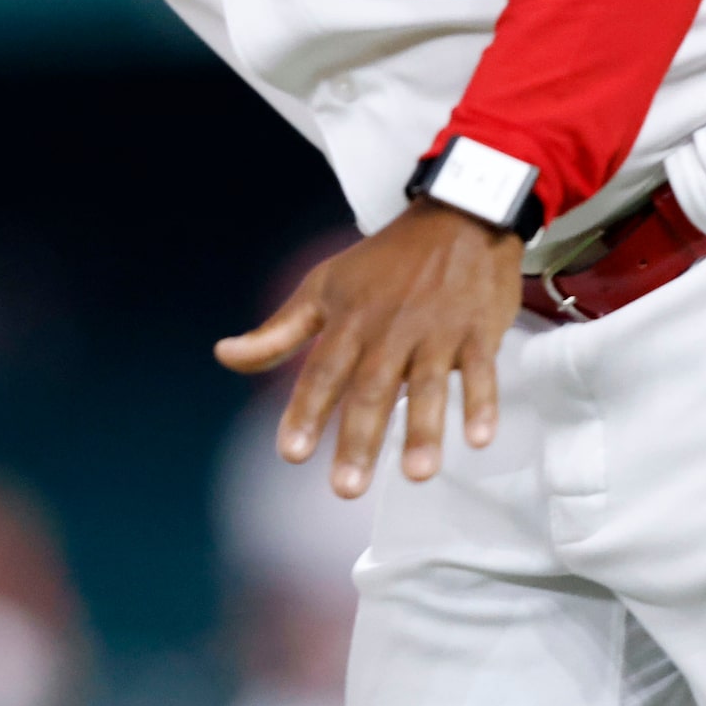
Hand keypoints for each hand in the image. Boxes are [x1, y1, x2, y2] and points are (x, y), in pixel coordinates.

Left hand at [214, 199, 521, 497]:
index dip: (305, 413)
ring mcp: (436, 331)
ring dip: (424, 429)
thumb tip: (224, 356)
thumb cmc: (383, 262)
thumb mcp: (321, 288)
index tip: (292, 454)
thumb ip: (277, 332)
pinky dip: (481, 402)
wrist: (455, 216)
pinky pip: (480, 371)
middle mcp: (389, 330)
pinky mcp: (478, 332)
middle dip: (359, 441)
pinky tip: (478, 437)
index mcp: (348, 321)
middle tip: (347, 488)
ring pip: (428, 386)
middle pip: (371, 391)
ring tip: (416, 474)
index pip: (322, 373)